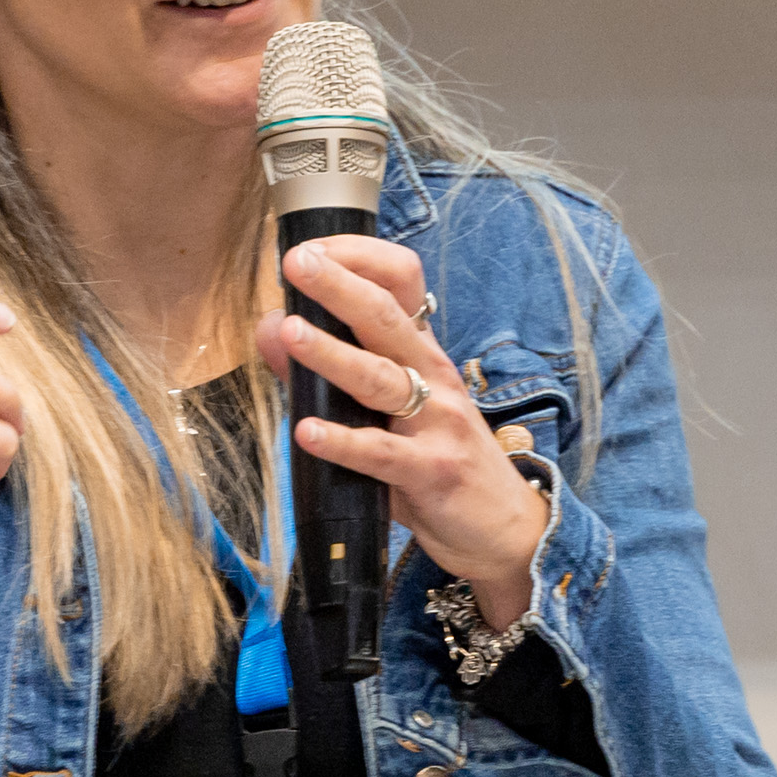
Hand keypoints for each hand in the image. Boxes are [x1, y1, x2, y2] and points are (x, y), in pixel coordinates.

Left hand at [262, 238, 549, 631]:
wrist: (505, 528)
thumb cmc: (439, 462)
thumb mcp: (388, 411)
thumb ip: (327, 373)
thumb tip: (271, 328)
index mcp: (422, 353)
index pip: (400, 282)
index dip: (358, 258)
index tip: (312, 247)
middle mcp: (433, 376)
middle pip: (386, 316)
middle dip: (339, 285)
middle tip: (298, 263)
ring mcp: (436, 423)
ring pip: (380, 377)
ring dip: (332, 354)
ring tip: (291, 332)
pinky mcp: (432, 471)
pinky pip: (381, 454)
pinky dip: (343, 442)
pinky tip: (308, 432)